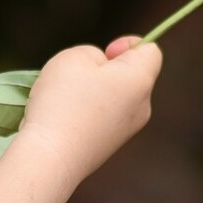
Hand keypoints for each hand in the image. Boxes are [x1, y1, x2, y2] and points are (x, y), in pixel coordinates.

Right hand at [18, 35, 161, 186]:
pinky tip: (64, 118)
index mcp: (140, 81)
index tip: (104, 53)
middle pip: (132, 76)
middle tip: (78, 76)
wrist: (51, 158)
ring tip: (65, 99)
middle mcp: (142, 107)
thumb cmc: (63, 101)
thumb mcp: (74, 57)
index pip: (151, 51)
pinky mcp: (108, 148)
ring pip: (115, 98)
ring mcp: (126, 131)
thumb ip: (94, 55)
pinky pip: (102, 119)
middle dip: (107, 70)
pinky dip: (86, 113)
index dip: (128, 44)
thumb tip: (100, 74)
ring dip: (93, 92)